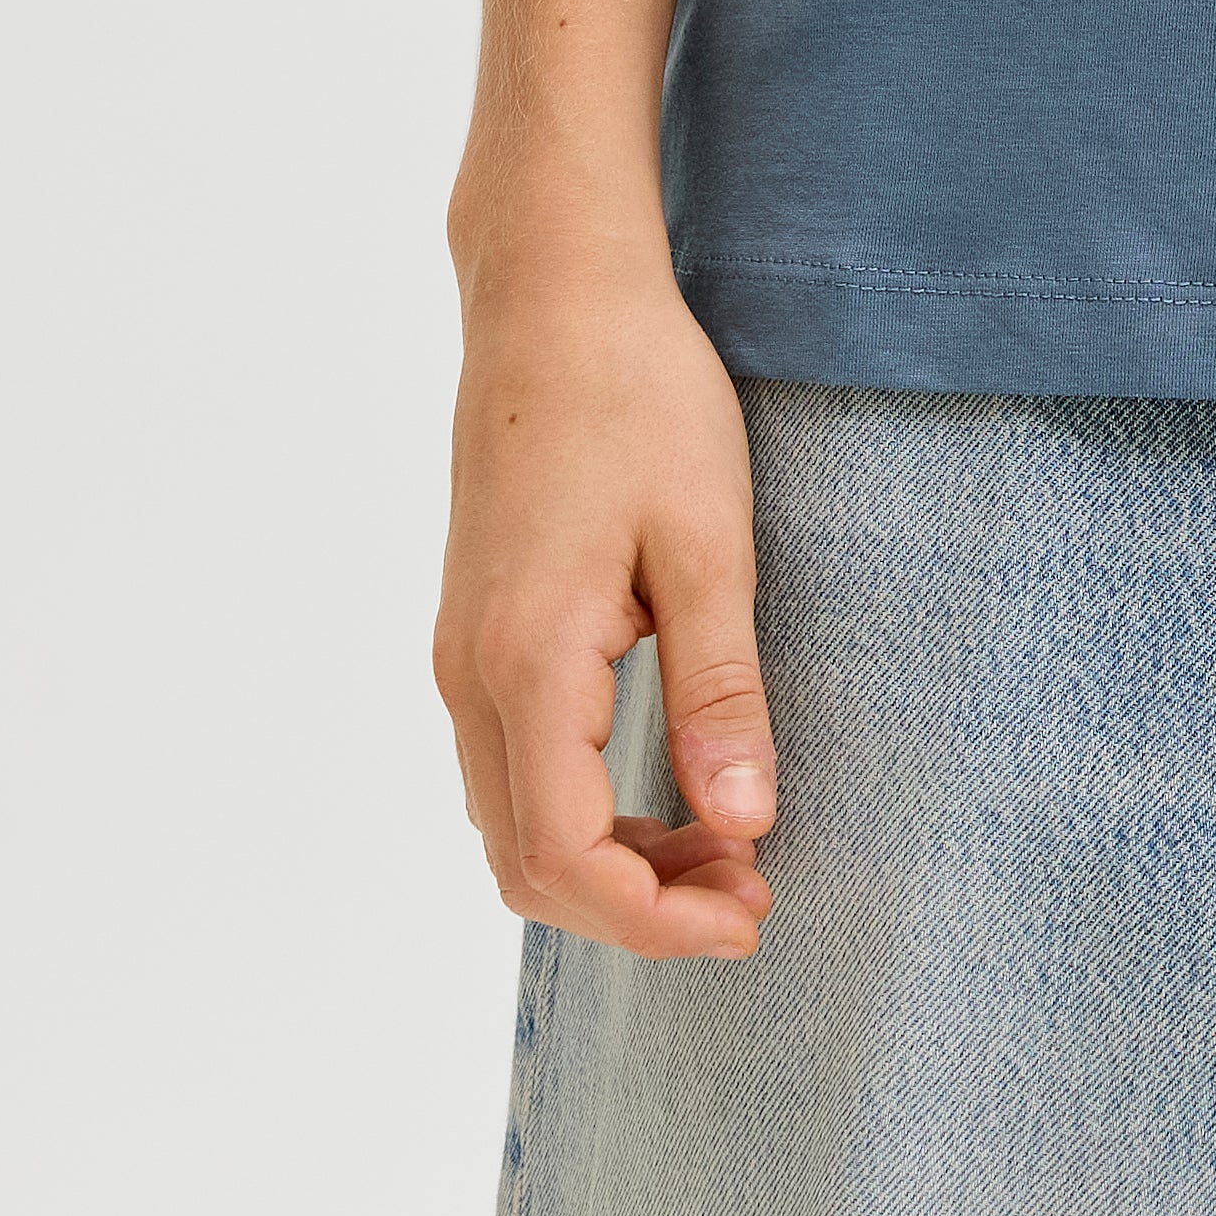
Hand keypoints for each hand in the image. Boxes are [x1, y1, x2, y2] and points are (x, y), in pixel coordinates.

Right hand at [433, 241, 778, 958]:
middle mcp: (470, 675)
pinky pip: (511, 771)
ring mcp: (462, 655)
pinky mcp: (475, 633)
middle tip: (753, 888)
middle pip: (527, 866)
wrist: (553, 296)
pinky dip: (584, 812)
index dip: (659, 919)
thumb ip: (720, 691)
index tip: (754, 912)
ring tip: (728, 844)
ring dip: (612, 864)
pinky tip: (667, 788)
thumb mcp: (708, 541)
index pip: (569, 859)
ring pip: (512, 825)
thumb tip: (745, 824)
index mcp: (526, 662)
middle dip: (639, 907)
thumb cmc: (639, 396)